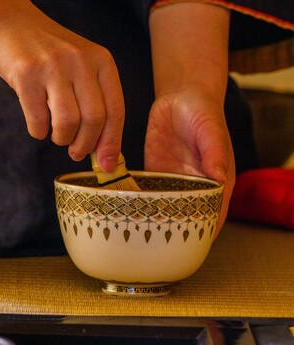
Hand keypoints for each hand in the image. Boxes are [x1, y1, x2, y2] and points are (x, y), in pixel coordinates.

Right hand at [0, 12, 124, 168]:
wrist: (9, 23)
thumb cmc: (47, 54)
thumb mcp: (79, 67)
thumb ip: (94, 101)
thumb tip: (106, 152)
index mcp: (101, 60)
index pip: (115, 109)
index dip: (112, 142)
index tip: (107, 165)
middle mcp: (80, 60)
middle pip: (94, 119)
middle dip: (85, 145)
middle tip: (75, 152)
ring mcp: (52, 66)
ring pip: (67, 121)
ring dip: (61, 138)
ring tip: (55, 135)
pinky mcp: (25, 73)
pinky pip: (37, 119)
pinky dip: (38, 131)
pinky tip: (37, 124)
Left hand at [144, 87, 234, 234]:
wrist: (180, 97)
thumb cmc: (204, 112)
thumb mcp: (210, 131)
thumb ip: (214, 154)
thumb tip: (219, 178)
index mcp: (217, 181)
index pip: (213, 213)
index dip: (204, 231)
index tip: (191, 247)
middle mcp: (195, 186)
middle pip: (187, 216)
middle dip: (175, 231)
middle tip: (157, 247)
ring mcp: (174, 181)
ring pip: (164, 208)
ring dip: (154, 219)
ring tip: (138, 234)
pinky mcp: (155, 173)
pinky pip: (147, 192)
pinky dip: (138, 202)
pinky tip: (125, 211)